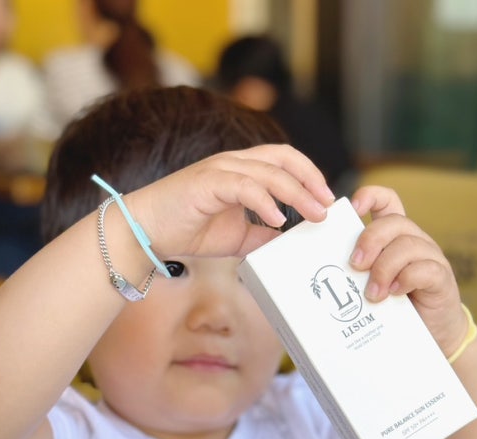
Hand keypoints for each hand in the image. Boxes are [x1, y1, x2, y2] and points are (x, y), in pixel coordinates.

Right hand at [127, 144, 335, 259]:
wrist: (147, 232)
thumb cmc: (189, 230)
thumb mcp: (238, 238)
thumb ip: (263, 236)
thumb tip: (290, 242)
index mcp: (242, 171)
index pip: (284, 161)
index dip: (309, 176)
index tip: (327, 200)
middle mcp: (233, 164)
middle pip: (283, 158)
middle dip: (311, 179)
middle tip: (328, 204)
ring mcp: (220, 170)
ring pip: (268, 172)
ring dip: (296, 193)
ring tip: (313, 215)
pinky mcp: (206, 183)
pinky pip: (244, 186)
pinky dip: (264, 201)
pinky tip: (278, 219)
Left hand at [349, 185, 468, 357]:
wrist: (433, 333)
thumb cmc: (397, 308)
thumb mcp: (373, 285)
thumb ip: (358, 274)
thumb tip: (324, 276)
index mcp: (396, 238)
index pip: (387, 201)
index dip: (371, 196)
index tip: (352, 209)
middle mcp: (415, 241)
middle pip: (394, 223)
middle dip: (370, 241)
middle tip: (355, 266)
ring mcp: (431, 258)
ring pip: (408, 246)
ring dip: (384, 269)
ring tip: (373, 294)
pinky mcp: (441, 278)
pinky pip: (425, 269)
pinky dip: (406, 279)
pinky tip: (395, 293)